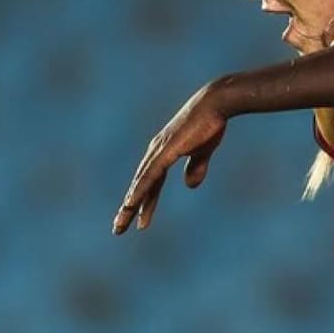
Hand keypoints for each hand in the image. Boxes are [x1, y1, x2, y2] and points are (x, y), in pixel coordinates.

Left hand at [113, 84, 227, 234]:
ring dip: (130, 205)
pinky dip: (140, 190)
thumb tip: (189, 185)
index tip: (138, 220)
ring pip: (140, 184)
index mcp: (163, 153)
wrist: (216, 103)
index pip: (150, 183)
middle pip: (139, 186)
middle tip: (118, 229)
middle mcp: (155, 152)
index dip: (144, 202)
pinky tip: (131, 203)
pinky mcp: (165, 150)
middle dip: (129, 209)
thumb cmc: (210, 123)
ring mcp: (159, 151)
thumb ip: (196, 167)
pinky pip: (149, 175)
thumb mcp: (203, 151)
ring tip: (121, 224)